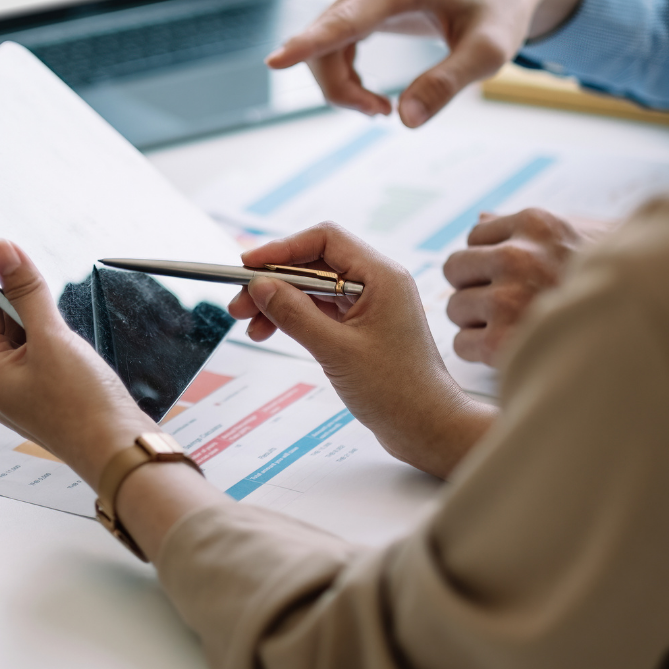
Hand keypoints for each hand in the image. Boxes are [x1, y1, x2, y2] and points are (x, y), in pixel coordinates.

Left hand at [0, 240, 155, 484]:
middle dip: (13, 291)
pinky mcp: (49, 396)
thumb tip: (0, 251)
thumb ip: (26, 291)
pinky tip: (65, 323)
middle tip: (25, 255)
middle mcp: (0, 385)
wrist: (125, 454)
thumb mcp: (53, 338)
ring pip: (22, 337)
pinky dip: (50, 333)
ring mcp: (25, 393)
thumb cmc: (85, 407)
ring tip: (47, 286)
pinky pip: (41, 353)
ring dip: (34, 311)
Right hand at [228, 223, 494, 478]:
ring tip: (249, 324)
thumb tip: (260, 286)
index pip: (324, 240)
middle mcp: (377, 283)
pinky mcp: (363, 326)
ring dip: (279, 301)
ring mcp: (370, 304)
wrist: (428, 428)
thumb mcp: (336, 351)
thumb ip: (295, 314)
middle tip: (240, 303)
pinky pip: (321, 309)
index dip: (281, 249)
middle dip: (273, 280)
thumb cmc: (397, 392)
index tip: (248, 266)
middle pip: (314, 263)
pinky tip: (270, 331)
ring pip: (313, 287)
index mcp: (381, 277)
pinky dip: (294, 317)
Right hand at [267, 0, 585, 126]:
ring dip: (341, 86)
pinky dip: (343, 75)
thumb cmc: (500, 12)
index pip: (346, 21)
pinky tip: (372, 94)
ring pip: (323, 45)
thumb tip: (405, 119)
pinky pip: (331, 42)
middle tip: (381, 115)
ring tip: (383, 109)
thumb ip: (448, 84)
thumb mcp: (490, 53)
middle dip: (341, 90)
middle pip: (326, 42)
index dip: (309, 44)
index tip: (275, 62)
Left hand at [443, 209, 614, 363]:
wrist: (657, 324)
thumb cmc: (621, 282)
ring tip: (515, 329)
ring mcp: (510, 298)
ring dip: (478, 322)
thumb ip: (530, 229)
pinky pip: (463, 344)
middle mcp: (519, 255)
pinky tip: (512, 350)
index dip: (490, 260)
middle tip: (506, 305)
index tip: (512, 278)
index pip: (476, 236)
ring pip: (456, 308)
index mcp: (537, 224)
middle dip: (475, 287)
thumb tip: (481, 217)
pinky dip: (480, 353)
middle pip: (456, 268)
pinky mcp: (504, 341)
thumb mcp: (581, 237)